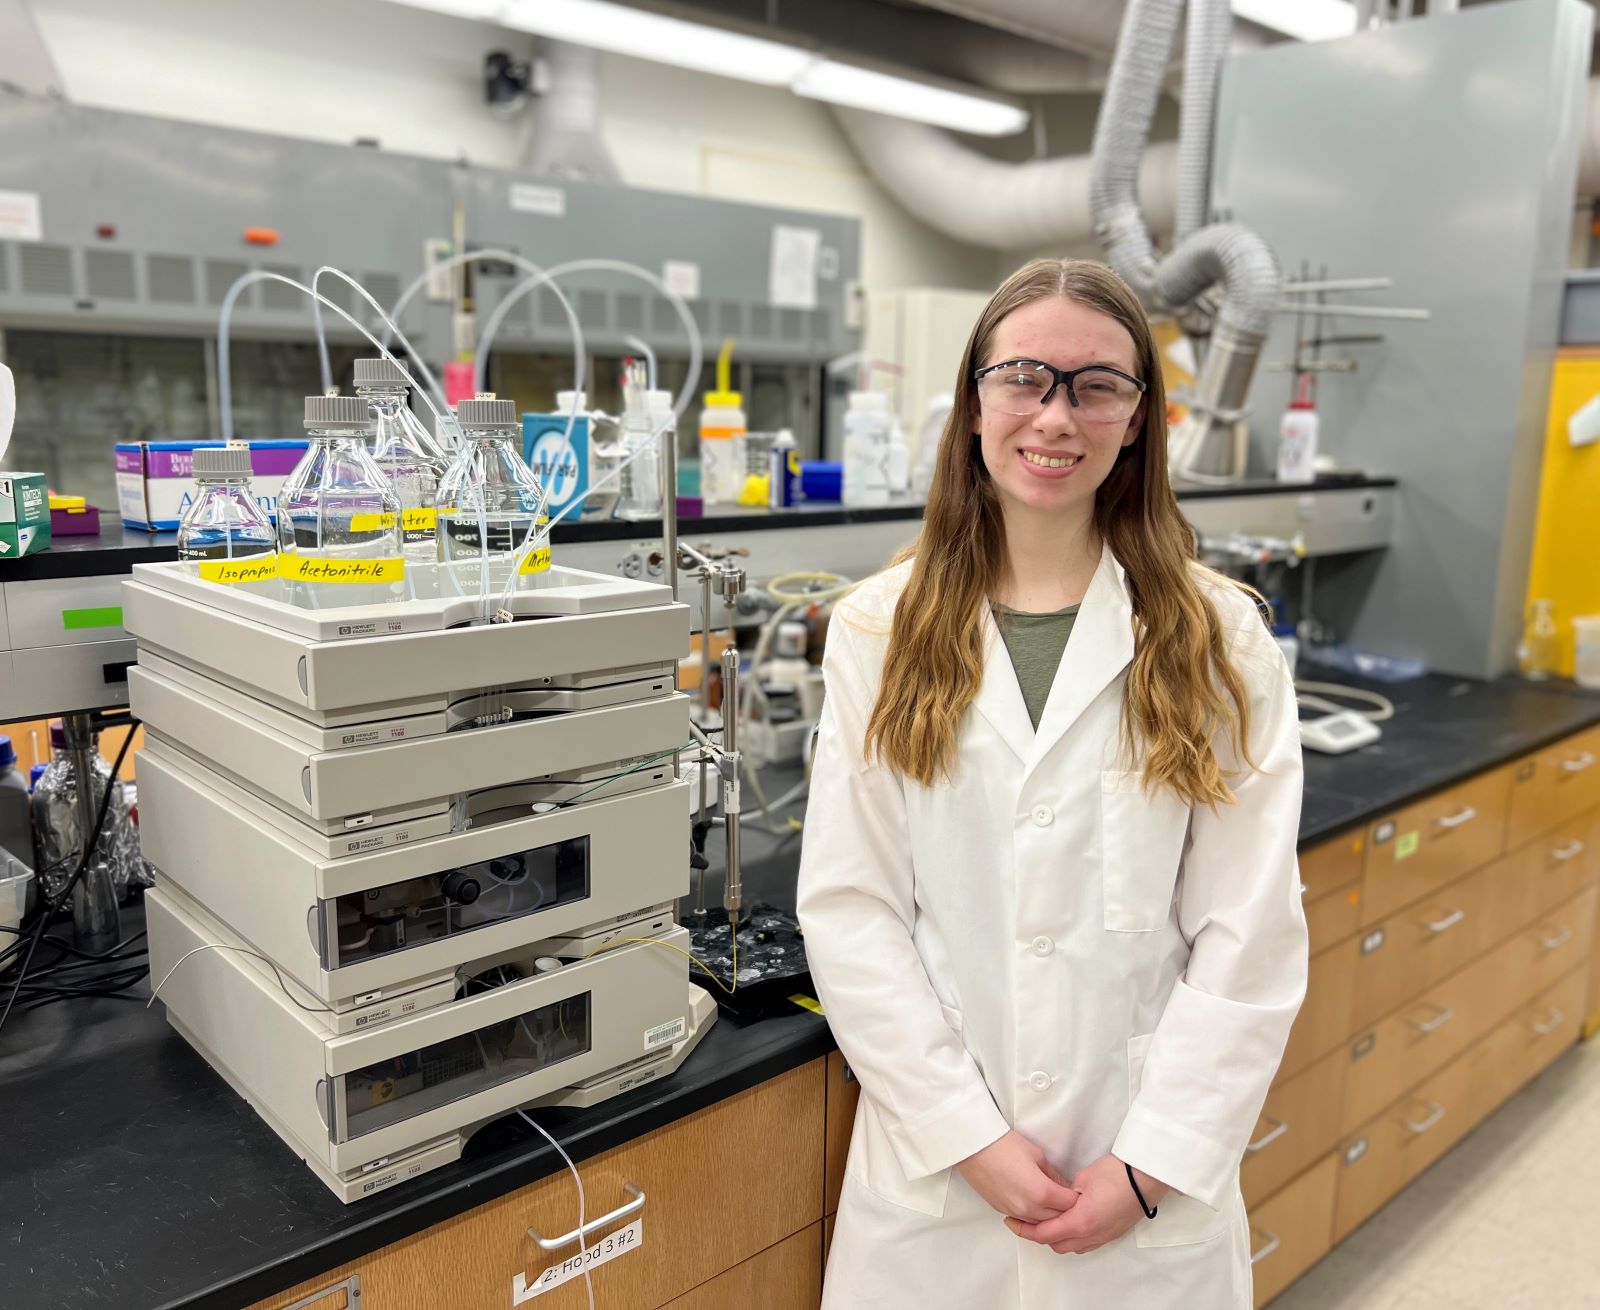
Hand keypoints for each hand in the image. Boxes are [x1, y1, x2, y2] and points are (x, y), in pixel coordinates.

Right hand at [956, 1130, 1079, 1222]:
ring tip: (1053, 1202)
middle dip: (1067, 1210)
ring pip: (1041, 1224)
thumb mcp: (1037, 1155)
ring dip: (1050, 1216)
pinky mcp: (1003, 1210)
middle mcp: (1028, 1208)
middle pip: (1058, 1219)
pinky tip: (1036, 1204)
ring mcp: (1015, 1212)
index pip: (1070, 1205)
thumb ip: (1054, 1175)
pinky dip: (1034, 1216)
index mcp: (1041, 1192)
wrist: (973, 1147)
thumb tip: (1063, 1186)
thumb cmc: (1003, 1145)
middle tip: (1070, 1198)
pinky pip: (1025, 1221)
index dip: (1078, 1198)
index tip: (1080, 1192)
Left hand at [1003, 1155, 1170, 1254]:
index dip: (1024, 1230)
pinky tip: (1068, 1222)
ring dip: (1055, 1237)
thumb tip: (1057, 1200)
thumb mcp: (1082, 1179)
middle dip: (1037, 1235)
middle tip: (1025, 1220)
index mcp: (1079, 1222)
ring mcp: (1101, 1237)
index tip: (1012, 1222)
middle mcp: (1090, 1235)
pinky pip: (1084, 1243)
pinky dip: (1071, 1237)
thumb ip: (1064, 1194)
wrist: (1146, 1179)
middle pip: (1054, 1244)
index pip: (1043, 1234)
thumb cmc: (1117, 1174)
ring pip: (1070, 1246)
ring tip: (1046, 1219)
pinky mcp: (1110, 1234)